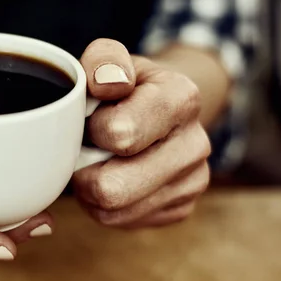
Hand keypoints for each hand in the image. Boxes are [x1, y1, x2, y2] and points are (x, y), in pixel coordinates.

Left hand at [73, 39, 210, 228]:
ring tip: (93, 161)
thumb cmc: (122, 84)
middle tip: (84, 148)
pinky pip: (120, 221)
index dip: (92, 128)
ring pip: (112, 209)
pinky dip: (103, 204)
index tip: (93, 117)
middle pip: (112, 187)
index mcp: (181, 98)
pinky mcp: (180, 208)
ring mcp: (193, 181)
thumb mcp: (109, 59)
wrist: (157, 107)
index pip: (119, 134)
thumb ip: (103, 59)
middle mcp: (196, 144)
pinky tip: (109, 176)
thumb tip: (105, 82)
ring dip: (89, 188)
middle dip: (83, 168)